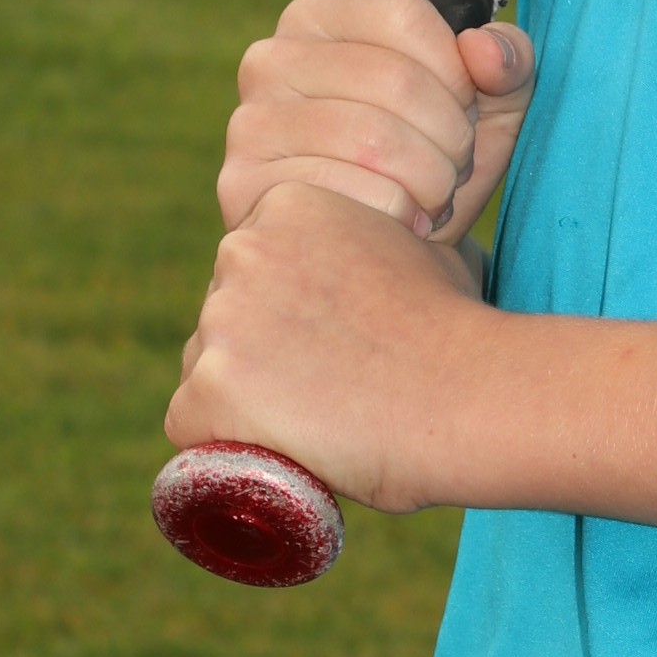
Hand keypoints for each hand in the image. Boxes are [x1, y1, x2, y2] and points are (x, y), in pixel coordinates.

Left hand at [166, 182, 497, 511]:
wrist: (466, 395)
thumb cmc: (459, 329)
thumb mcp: (423, 248)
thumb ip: (377, 244)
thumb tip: (391, 263)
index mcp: (287, 205)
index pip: (256, 266)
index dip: (289, 312)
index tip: (330, 343)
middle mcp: (240, 251)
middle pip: (225, 314)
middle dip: (260, 351)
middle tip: (323, 389)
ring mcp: (220, 322)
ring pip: (205, 369)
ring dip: (243, 399)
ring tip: (315, 423)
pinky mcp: (206, 390)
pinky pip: (190, 426)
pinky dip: (224, 448)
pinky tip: (280, 452)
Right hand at [219, 0, 535, 244]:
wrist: (387, 253)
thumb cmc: (433, 161)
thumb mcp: (488, 105)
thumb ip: (508, 61)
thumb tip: (483, 48)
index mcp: (319, 17)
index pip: (408, 18)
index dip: (458, 74)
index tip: (463, 110)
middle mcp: (271, 59)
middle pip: (396, 80)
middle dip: (450, 137)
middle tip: (452, 168)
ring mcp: (251, 123)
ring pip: (375, 139)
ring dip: (430, 180)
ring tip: (431, 195)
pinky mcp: (243, 185)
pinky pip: (346, 193)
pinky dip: (395, 215)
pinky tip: (398, 224)